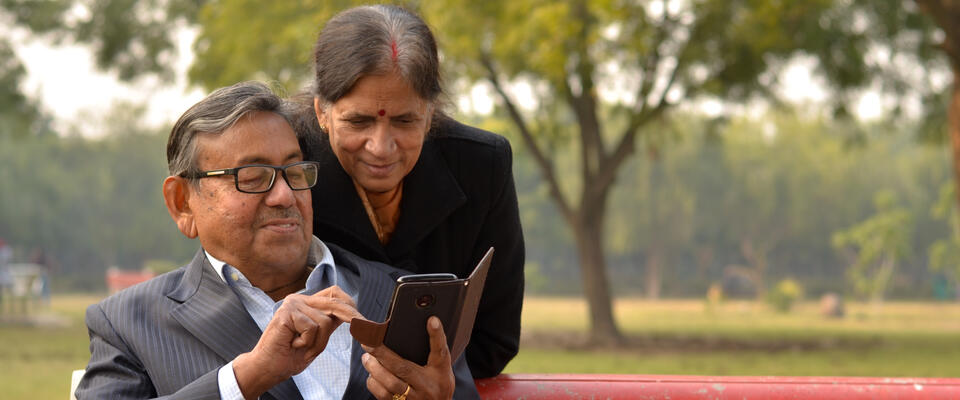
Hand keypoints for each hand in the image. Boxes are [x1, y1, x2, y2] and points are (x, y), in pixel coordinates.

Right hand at [233, 286, 362, 398]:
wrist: (266, 368)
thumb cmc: (289, 356)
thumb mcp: (317, 338)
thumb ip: (330, 323)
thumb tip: (352, 314)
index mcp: (306, 303)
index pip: (334, 294)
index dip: (349, 305)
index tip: (362, 319)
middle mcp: (299, 299)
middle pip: (334, 302)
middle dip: (351, 317)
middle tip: (363, 326)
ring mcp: (292, 304)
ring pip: (325, 321)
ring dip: (318, 342)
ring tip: (301, 347)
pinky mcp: (287, 312)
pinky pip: (312, 328)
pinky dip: (307, 342)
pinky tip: (293, 344)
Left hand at [361, 316, 455, 399]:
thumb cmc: (439, 384)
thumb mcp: (443, 368)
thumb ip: (435, 350)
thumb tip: (430, 322)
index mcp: (440, 372)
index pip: (440, 351)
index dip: (437, 335)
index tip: (432, 320)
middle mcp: (427, 386)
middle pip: (403, 368)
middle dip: (382, 354)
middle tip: (368, 342)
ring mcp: (414, 398)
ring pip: (390, 384)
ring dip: (374, 369)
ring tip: (367, 358)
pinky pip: (383, 396)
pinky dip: (374, 384)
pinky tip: (372, 375)